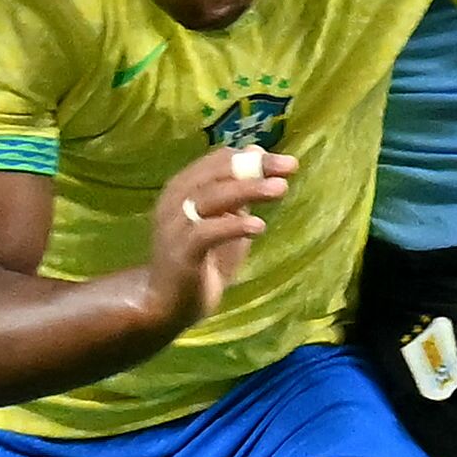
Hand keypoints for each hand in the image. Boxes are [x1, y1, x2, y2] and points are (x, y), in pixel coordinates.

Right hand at [141, 146, 293, 335]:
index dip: (253, 158)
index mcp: (184, 187)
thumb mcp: (225, 220)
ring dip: (248, 190)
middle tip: (289, 167)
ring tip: (280, 189)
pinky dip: (233, 226)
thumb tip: (257, 152)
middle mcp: (175, 200)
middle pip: (217, 173)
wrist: (167, 303)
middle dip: (255, 168)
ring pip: (212, 198)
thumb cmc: (201, 261)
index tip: (287, 162)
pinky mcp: (180, 251)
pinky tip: (259, 226)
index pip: (219, 161)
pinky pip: (206, 232)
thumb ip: (239, 191)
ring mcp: (175, 225)